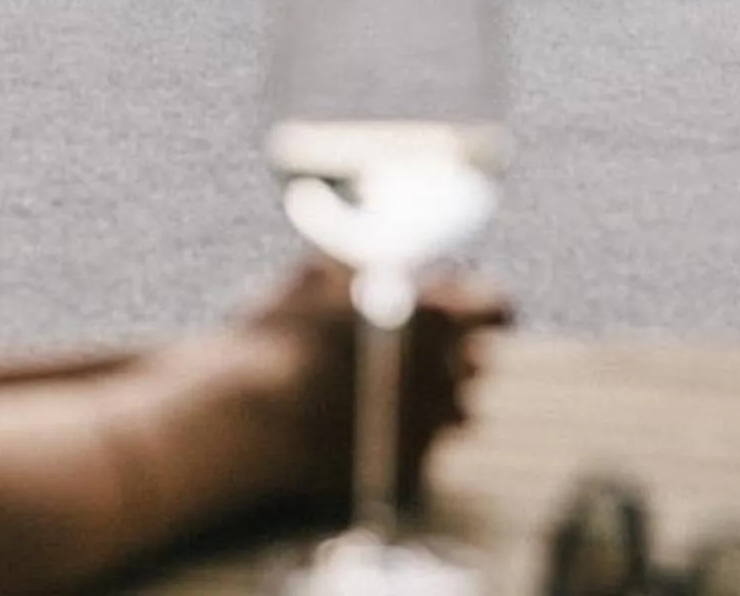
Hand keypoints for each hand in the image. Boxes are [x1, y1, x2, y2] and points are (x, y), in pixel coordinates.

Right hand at [238, 261, 510, 511]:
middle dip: (452, 356)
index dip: (481, 306)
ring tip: (381, 397)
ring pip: (456, 412)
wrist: (245, 419)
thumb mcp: (311, 281)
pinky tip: (357, 433)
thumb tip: (368, 266)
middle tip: (408, 354)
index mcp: (428, 315)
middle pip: (477, 363)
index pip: (494, 307)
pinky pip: (421, 452)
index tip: (464, 312)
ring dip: (430, 402)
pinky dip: (399, 441)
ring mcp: (430, 427)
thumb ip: (357, 271)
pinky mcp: (411, 472)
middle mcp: (443, 372)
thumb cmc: (272, 341)